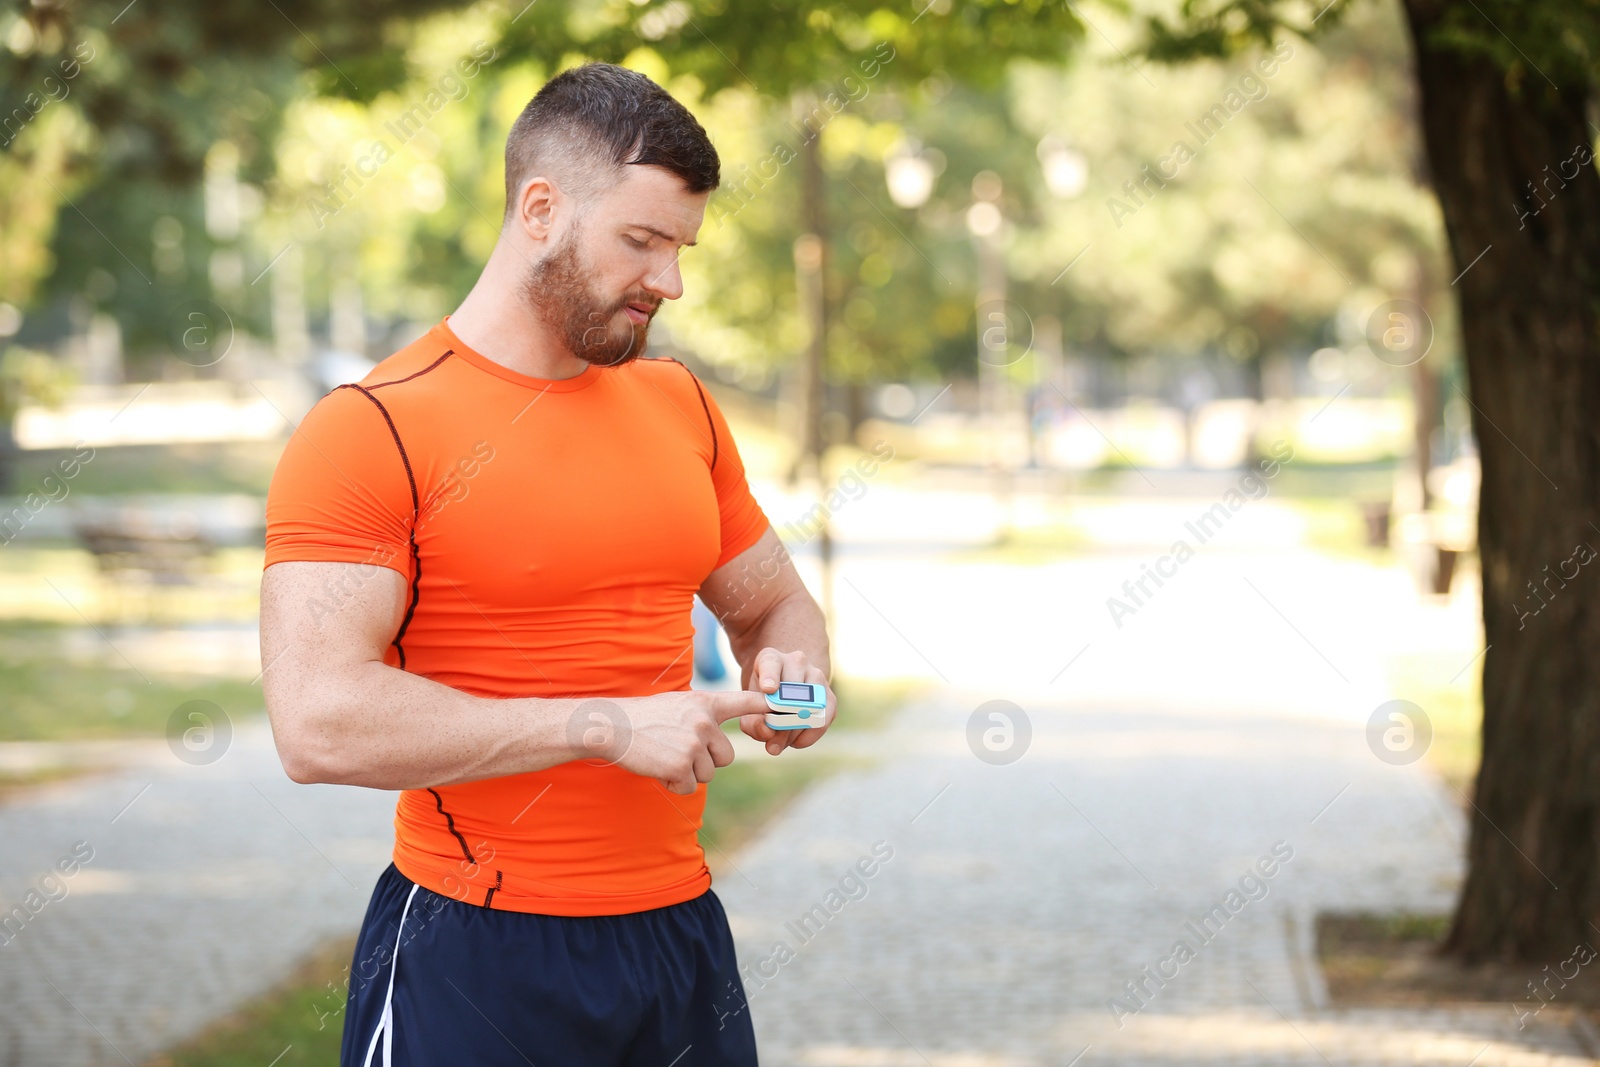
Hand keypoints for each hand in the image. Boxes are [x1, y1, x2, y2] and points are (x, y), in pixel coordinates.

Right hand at [596, 690, 766, 794]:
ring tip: (664, 756)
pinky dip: (675, 784)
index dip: (769, 705)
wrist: (612, 727)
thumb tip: (719, 739)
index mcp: (706, 703)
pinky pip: (690, 786)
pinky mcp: (681, 765)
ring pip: (708, 774)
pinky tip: (658, 767)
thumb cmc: (645, 717)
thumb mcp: (679, 705)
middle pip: (725, 757)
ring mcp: (693, 743)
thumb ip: (703, 717)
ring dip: (688, 773)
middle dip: (706, 762)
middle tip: (678, 751)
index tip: (790, 706)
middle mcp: (704, 722)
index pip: (744, 701)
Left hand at [739, 648, 833, 754]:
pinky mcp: (829, 695)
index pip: (771, 664)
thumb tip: (768, 732)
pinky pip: (824, 718)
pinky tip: (797, 742)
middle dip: (781, 723)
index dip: (770, 677)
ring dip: (795, 731)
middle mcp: (796, 661)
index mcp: (770, 658)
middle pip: (791, 694)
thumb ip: (752, 722)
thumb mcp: (749, 708)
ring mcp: (816, 675)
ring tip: (783, 744)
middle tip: (772, 745)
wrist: (782, 691)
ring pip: (809, 707)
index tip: (768, 689)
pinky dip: (810, 735)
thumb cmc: (761, 699)